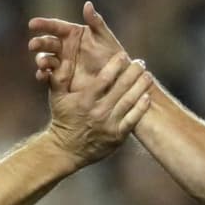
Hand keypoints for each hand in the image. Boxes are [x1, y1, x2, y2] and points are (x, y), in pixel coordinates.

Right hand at [29, 0, 127, 91]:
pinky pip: (48, 76)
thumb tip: (87, 4)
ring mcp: (61, 64)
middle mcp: (63, 48)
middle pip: (47, 43)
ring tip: (43, 63)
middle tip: (33, 45)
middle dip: (39, 43)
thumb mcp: (105, 38)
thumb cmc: (114, 57)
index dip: (43, 25)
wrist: (118, 80)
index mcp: (72, 34)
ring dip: (41, 60)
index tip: (32, 24)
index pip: (55, 27)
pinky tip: (42, 75)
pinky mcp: (60, 79)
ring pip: (45, 59)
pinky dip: (42, 75)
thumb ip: (96, 22)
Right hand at [46, 50, 151, 165]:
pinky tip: (147, 97)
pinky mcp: (117, 136)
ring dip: (141, 86)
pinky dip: (141, 108)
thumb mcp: (56, 97)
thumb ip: (59, 76)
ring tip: (148, 75)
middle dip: (133, 72)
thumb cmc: (63, 118)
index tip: (123, 55)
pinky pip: (133, 119)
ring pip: (130, 101)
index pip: (104, 78)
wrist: (66, 149)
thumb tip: (62, 55)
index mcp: (85, 99)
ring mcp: (109, 124)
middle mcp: (98, 111)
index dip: (115, 65)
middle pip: (121, 87)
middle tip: (140, 62)